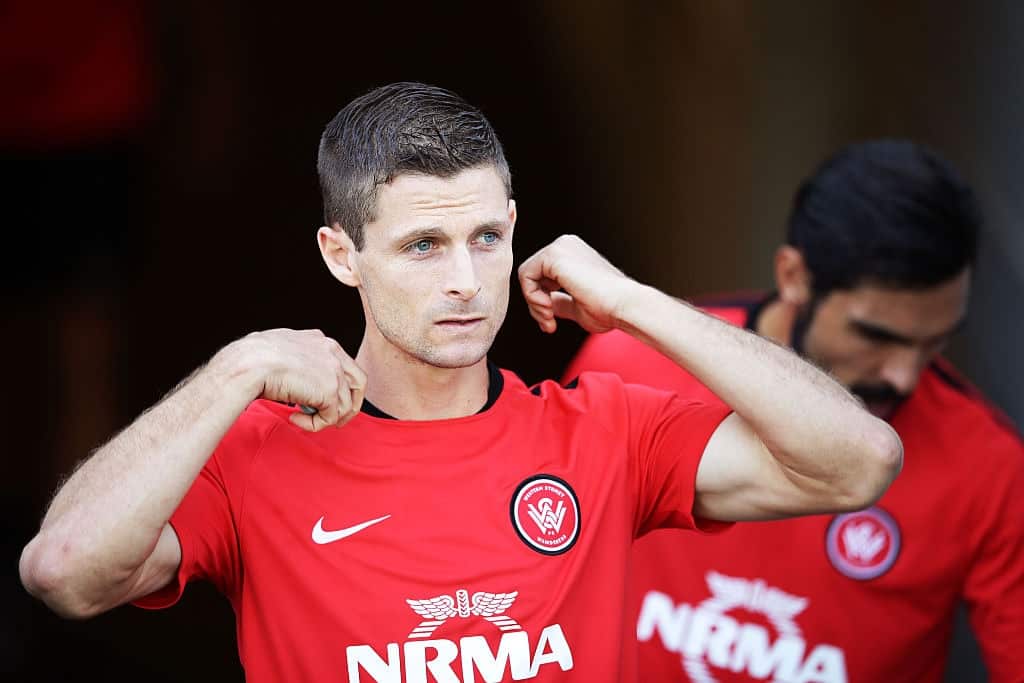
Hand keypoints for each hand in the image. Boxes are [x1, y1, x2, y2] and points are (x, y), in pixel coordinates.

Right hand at [218, 328, 365, 431]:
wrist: (249, 363)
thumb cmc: (253, 358)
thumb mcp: (282, 350)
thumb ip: (297, 359)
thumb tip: (296, 376)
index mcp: (321, 341)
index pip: (344, 365)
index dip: (339, 385)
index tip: (326, 399)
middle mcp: (333, 353)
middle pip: (358, 383)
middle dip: (350, 404)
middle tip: (335, 419)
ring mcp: (334, 371)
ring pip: (345, 405)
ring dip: (324, 418)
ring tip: (301, 418)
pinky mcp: (329, 391)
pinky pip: (331, 418)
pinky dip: (314, 424)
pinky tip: (295, 418)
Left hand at [517, 234, 635, 333]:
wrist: (623, 305)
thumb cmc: (609, 308)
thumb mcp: (576, 305)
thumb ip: (559, 302)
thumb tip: (545, 305)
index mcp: (573, 255)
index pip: (542, 277)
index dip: (541, 303)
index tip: (551, 323)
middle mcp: (565, 246)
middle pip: (532, 276)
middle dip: (536, 305)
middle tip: (549, 324)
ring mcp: (560, 247)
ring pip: (526, 276)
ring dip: (534, 303)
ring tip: (550, 318)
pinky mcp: (554, 255)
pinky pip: (525, 275)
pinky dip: (531, 296)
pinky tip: (548, 308)